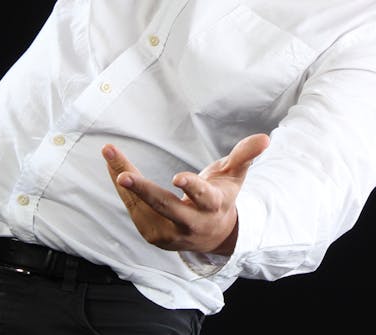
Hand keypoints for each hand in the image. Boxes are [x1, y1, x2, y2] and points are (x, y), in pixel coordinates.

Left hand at [102, 133, 270, 254]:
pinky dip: (123, 188)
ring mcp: (169, 232)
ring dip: (124, 180)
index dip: (192, 188)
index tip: (178, 178)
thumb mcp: (234, 177)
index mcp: (212, 206)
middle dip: (144, 191)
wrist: (212, 237)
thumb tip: (265, 138)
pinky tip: (113, 166)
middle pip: (165, 207)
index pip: (202, 198)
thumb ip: (245, 155)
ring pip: (142, 206)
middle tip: (123, 175)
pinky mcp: (152, 234)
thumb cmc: (220, 199)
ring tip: (110, 154)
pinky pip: (133, 208)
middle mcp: (190, 223)